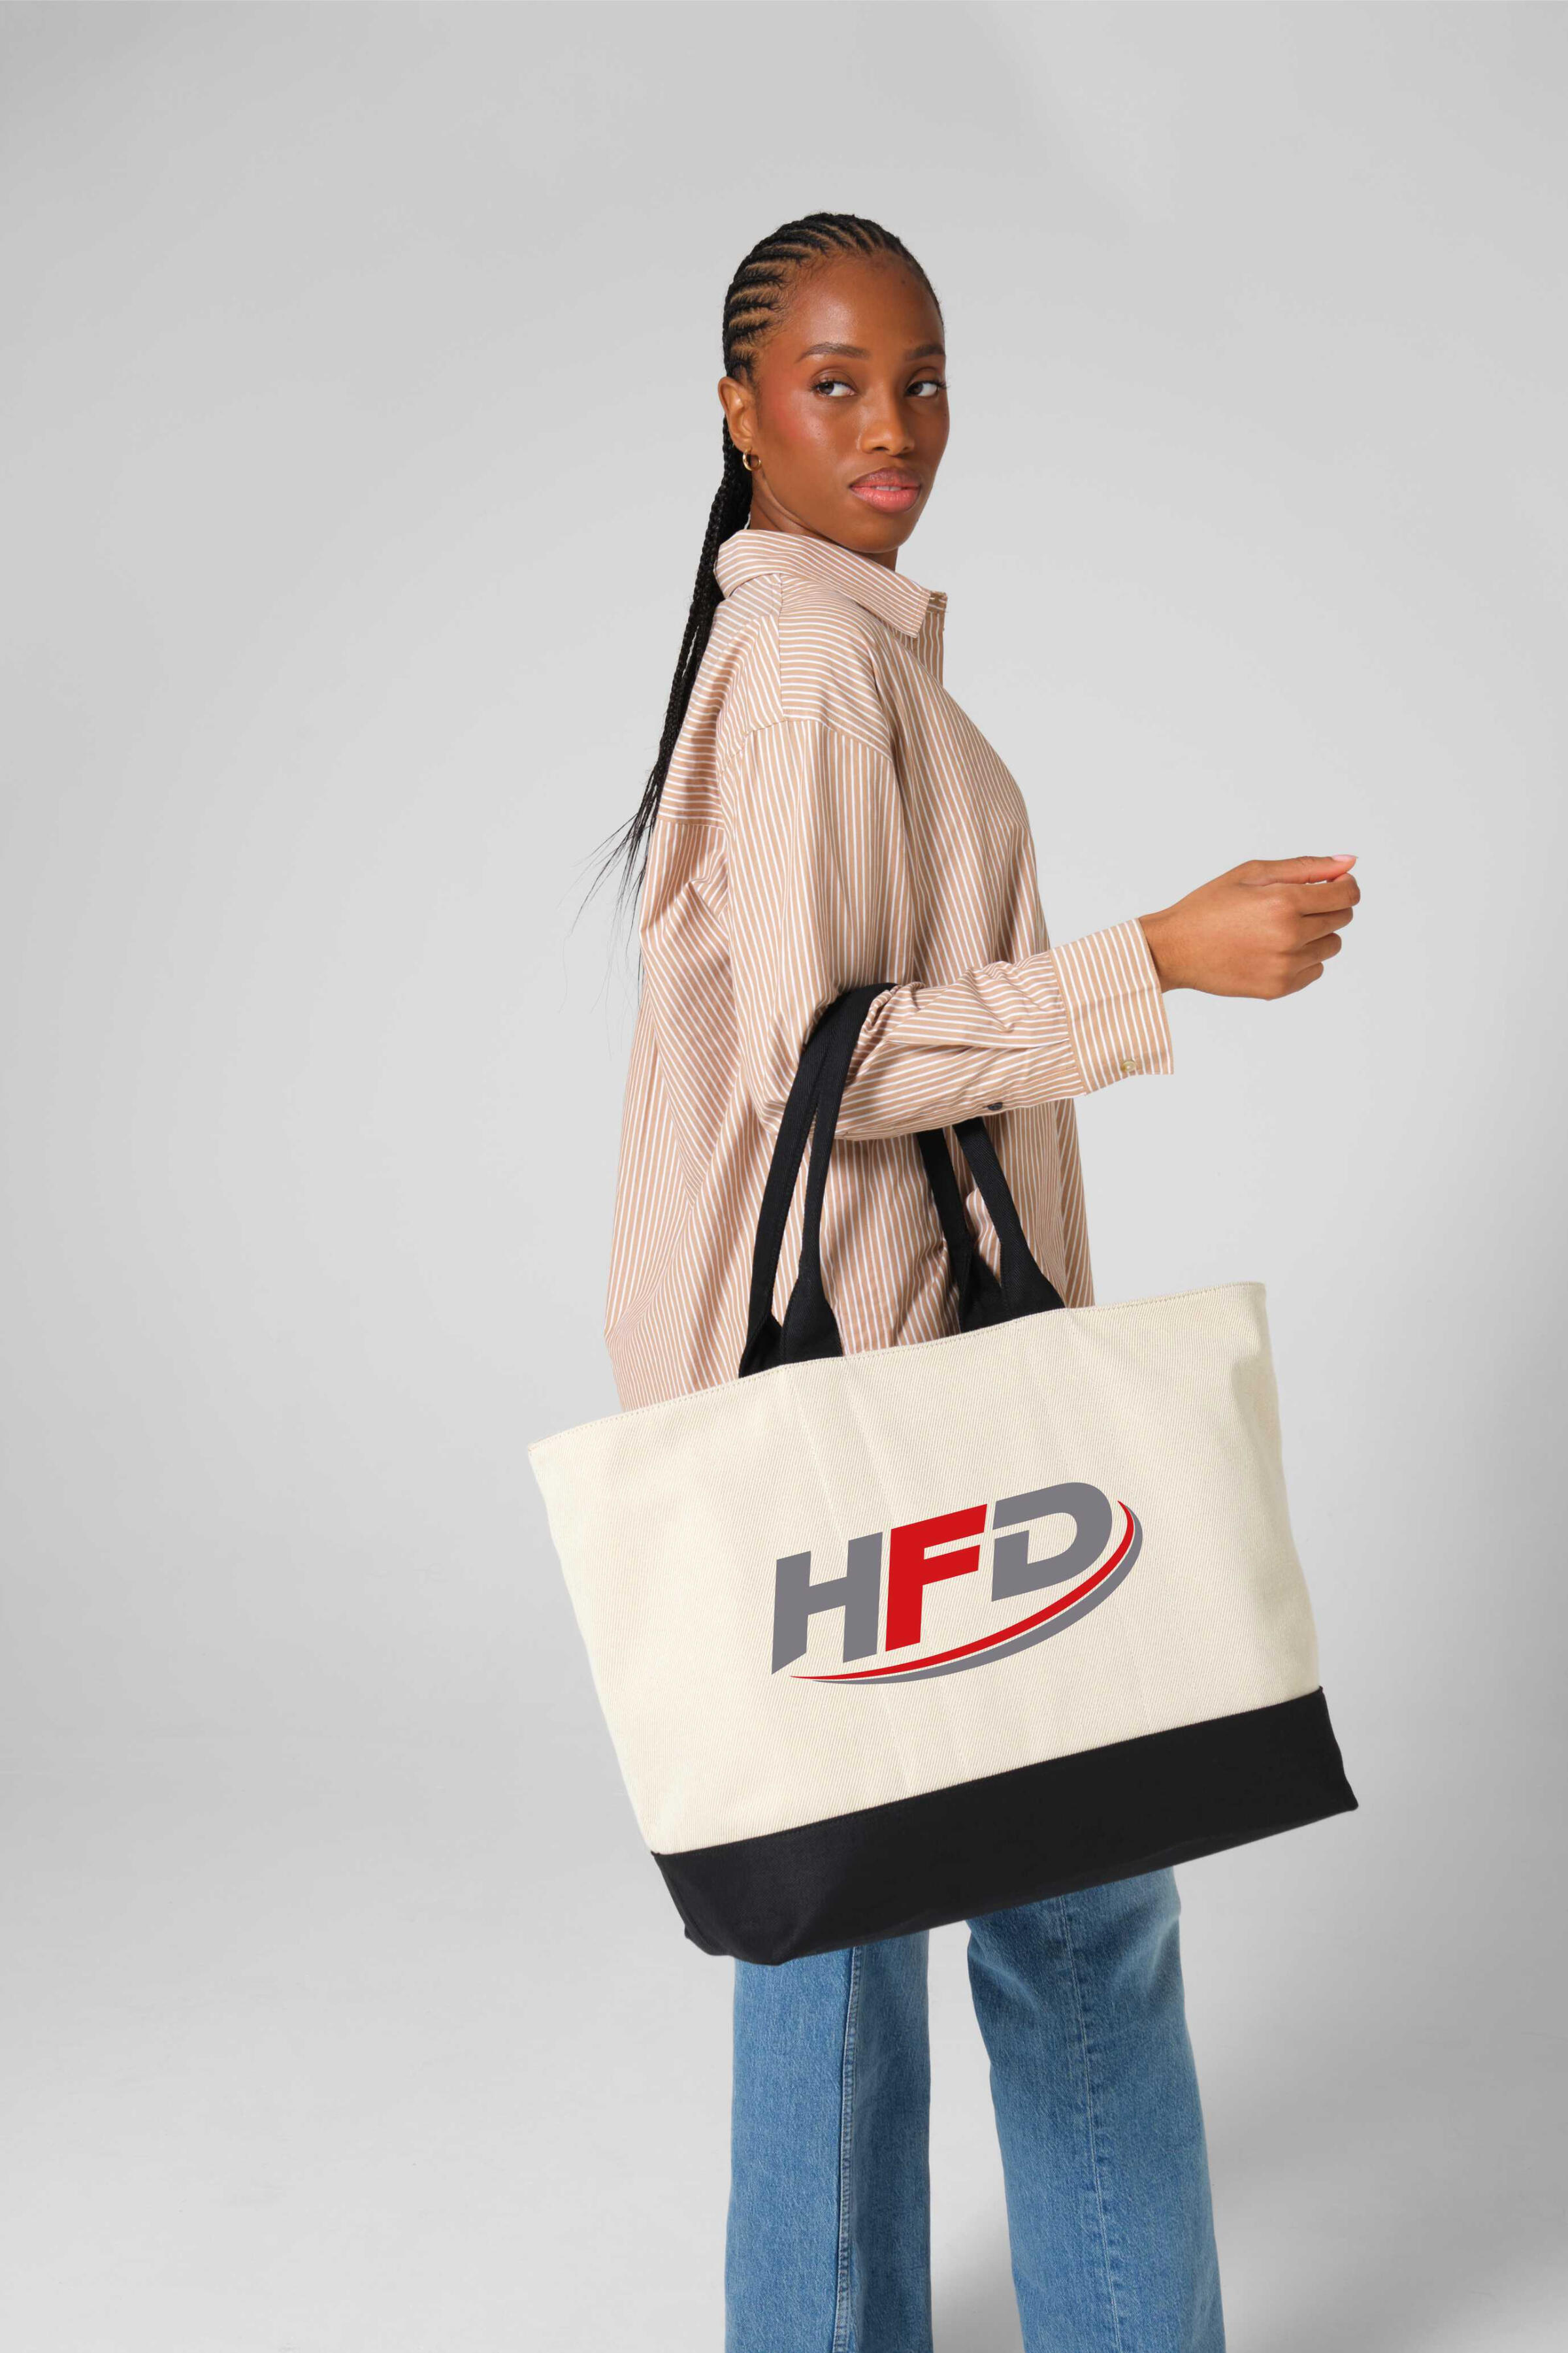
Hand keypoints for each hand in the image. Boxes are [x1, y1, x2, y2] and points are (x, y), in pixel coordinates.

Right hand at [1138, 856, 1359, 997]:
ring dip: (1317, 935)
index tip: (1329, 885)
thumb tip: (1349, 862)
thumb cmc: (1209, 906)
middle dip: (1328, 907)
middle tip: (1293, 906)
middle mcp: (1289, 936)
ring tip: (1280, 929)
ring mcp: (1285, 966)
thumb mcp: (1252, 874)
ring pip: (1331, 946)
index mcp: (1283, 902)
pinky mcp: (1279, 988)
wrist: (1175, 949)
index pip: (1347, 894)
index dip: (1344, 886)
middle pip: (1342, 919)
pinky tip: (1273, 950)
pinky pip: (1315, 970)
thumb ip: (1305, 867)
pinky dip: (1303, 959)